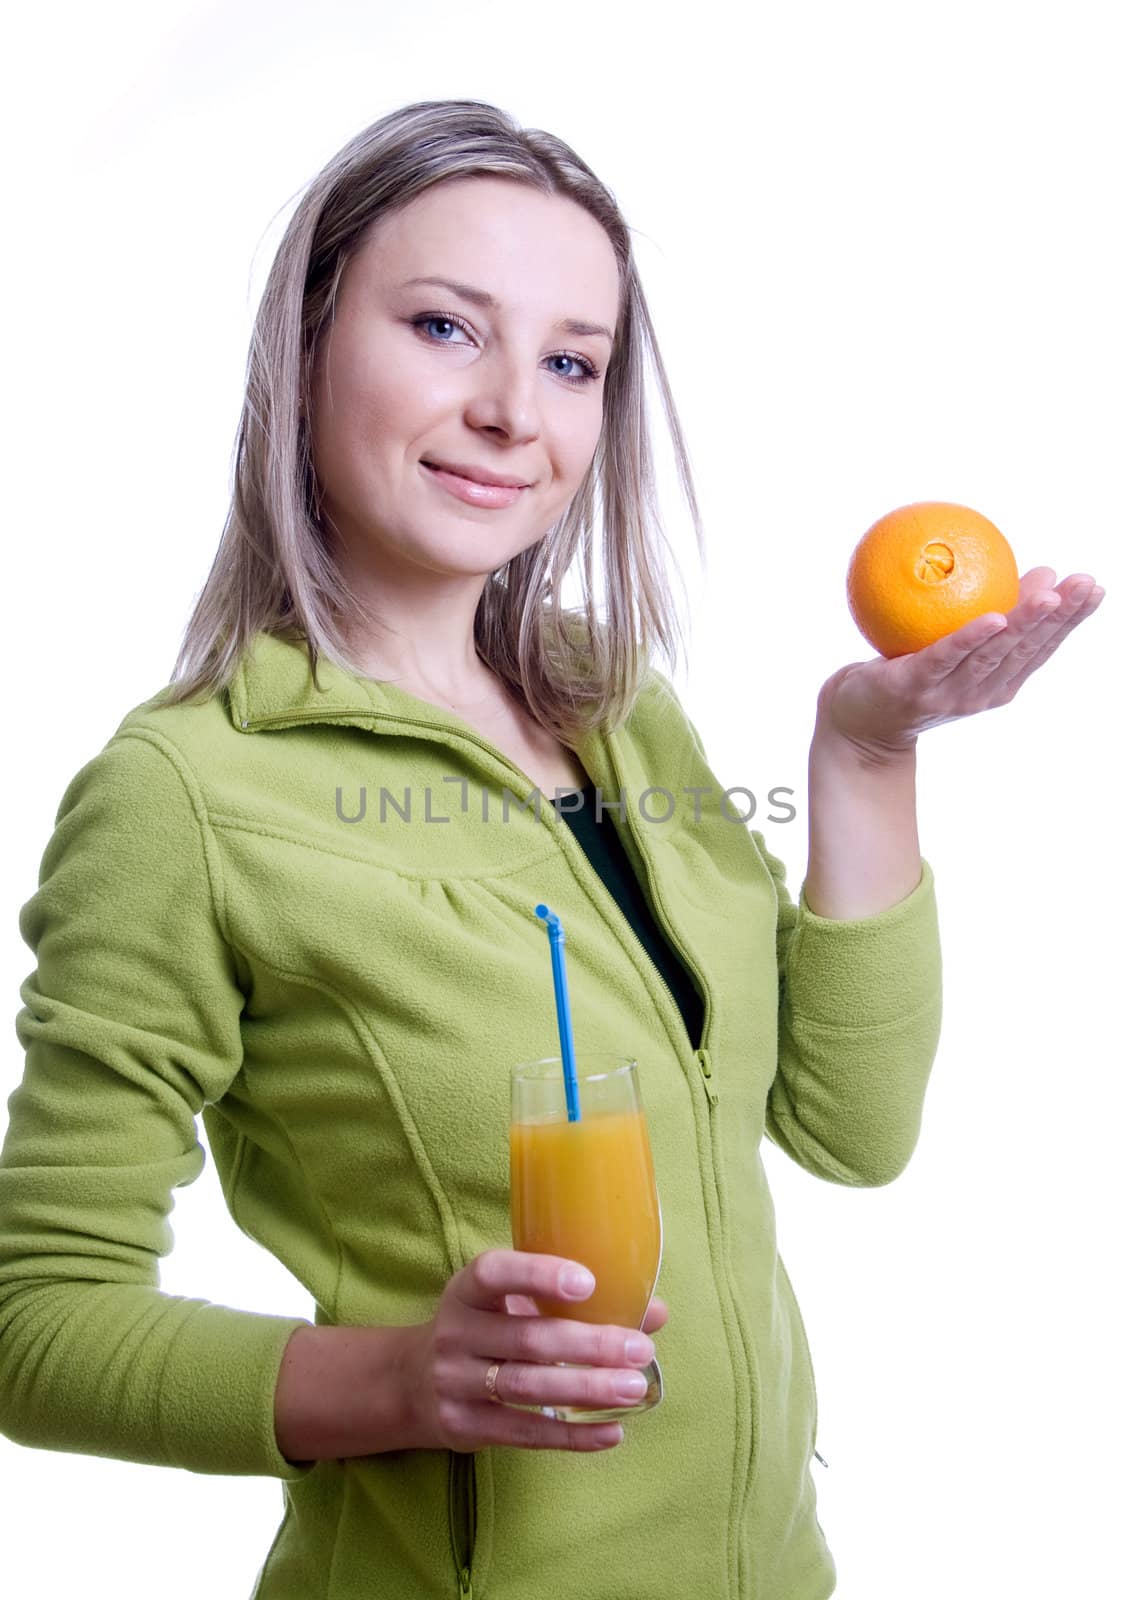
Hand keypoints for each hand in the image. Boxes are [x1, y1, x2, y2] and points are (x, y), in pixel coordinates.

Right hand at [401, 1248, 662, 1453]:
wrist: (412, 1383)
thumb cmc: (484, 1329)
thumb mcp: (511, 1304)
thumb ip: (574, 1302)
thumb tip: (654, 1312)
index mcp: (468, 1290)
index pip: (495, 1273)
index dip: (539, 1275)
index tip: (588, 1282)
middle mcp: (455, 1332)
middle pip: (526, 1339)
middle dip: (589, 1344)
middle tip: (640, 1350)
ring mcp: (454, 1381)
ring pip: (526, 1387)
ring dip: (586, 1389)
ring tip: (633, 1388)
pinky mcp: (462, 1426)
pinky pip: (523, 1433)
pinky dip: (571, 1435)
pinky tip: (611, 1433)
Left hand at [817, 569, 1104, 758]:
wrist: (859, 720)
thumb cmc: (910, 673)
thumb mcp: (954, 643)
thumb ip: (989, 610)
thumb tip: (1038, 569)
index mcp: (999, 683)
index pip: (1043, 647)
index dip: (1072, 619)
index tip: (1093, 586)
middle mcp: (983, 692)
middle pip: (1029, 651)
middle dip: (1060, 617)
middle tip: (1084, 582)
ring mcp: (951, 694)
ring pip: (995, 654)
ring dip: (1025, 623)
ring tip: (1049, 594)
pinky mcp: (917, 687)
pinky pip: (947, 657)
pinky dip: (971, 638)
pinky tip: (993, 617)